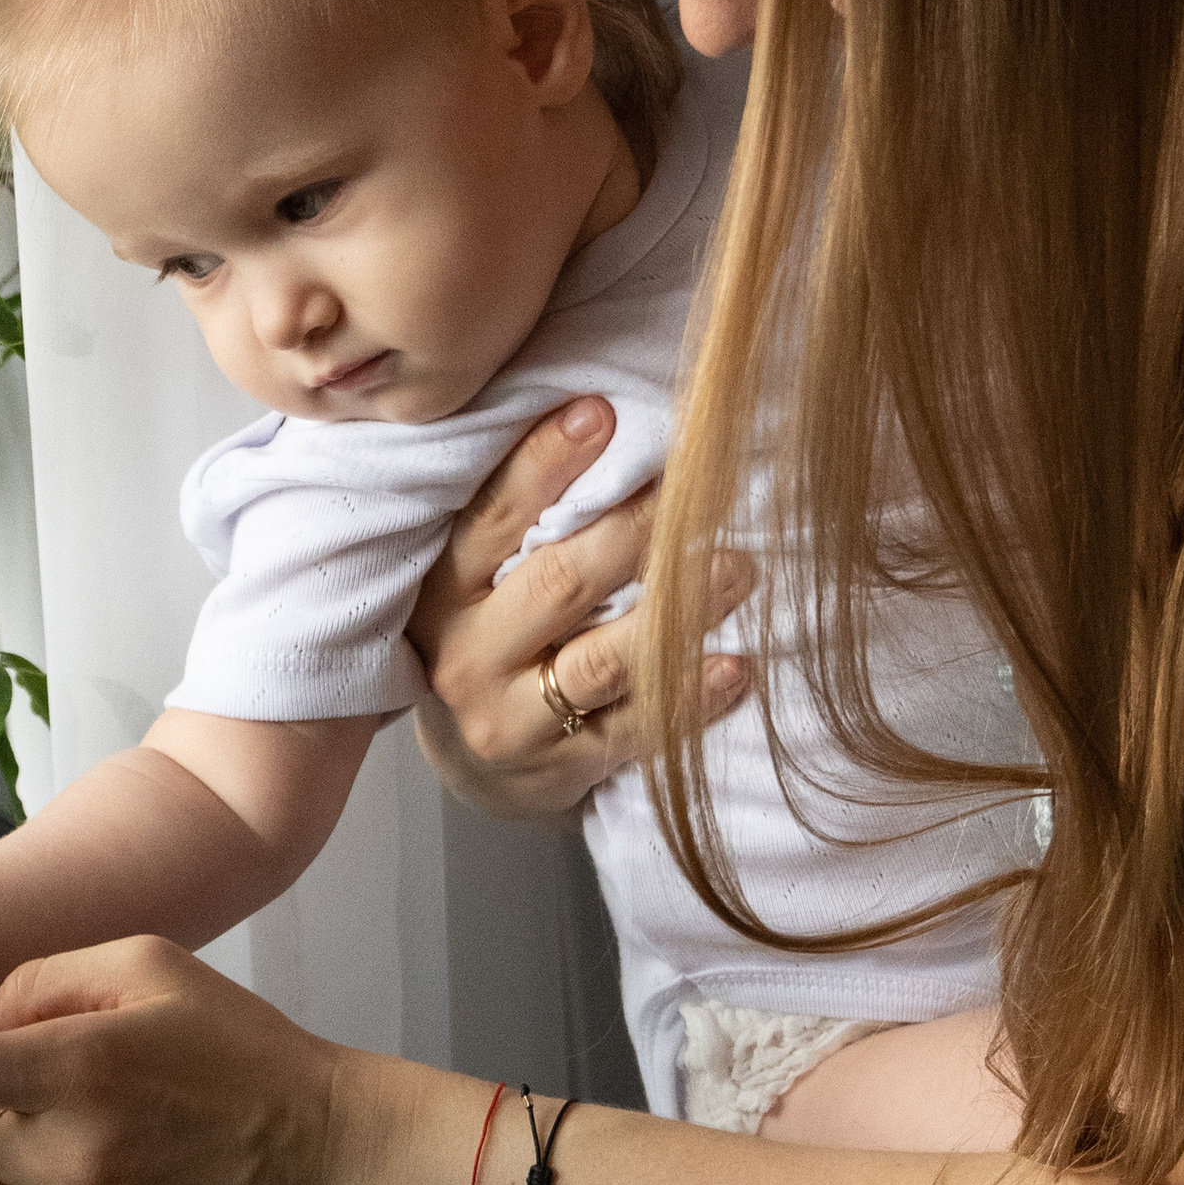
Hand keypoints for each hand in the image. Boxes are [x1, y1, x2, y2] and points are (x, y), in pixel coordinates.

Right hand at [404, 397, 753, 817]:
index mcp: (443, 586)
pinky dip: (690, 697)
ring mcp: (508, 719)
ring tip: (739, 568)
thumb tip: (607, 414)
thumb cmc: (497, 634)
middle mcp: (466, 653)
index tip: (603, 413)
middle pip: (559, 583)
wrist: (477, 761)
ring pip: (601, 661)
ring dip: (678, 612)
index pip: (492, 516)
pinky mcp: (556, 771)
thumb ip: (527, 514)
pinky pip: (634, 732)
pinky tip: (736, 667)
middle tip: (705, 491)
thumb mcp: (483, 575)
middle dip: (637, 531)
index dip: (546, 463)